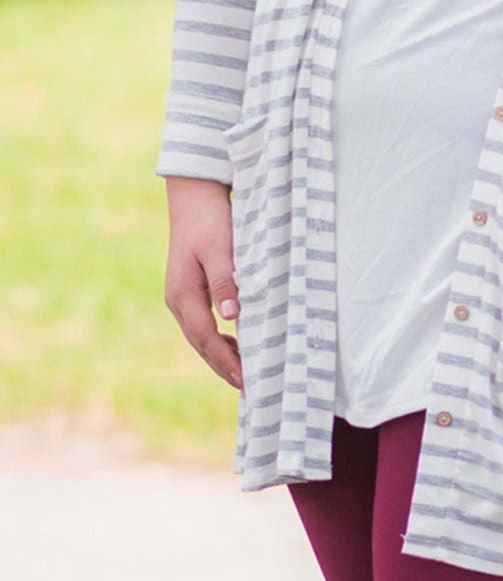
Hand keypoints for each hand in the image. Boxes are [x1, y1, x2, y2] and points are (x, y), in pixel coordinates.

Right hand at [164, 177, 243, 389]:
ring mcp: (179, 295)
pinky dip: (216, 338)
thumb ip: (225, 282)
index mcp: (183, 294)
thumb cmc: (210, 220)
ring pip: (199, 335)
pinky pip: (200, 322)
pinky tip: (232, 343)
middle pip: (200, 343)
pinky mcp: (186, 288)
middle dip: (223, 365)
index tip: (246, 379)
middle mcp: (177, 299)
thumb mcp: (220, 248)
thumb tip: (232, 317)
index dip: (226, 360)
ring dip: (219, 354)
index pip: (207, 338)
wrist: (194, 195)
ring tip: (243, 371)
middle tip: (248, 385)